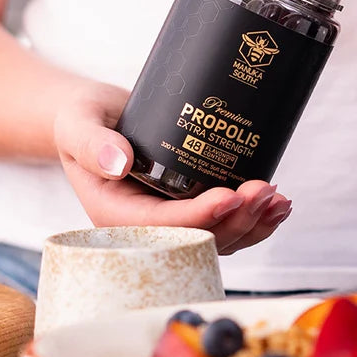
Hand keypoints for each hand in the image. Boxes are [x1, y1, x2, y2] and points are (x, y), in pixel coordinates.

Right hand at [53, 82, 291, 254]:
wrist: (96, 119)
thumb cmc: (83, 120)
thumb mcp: (76, 124)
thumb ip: (90, 141)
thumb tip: (119, 161)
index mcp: (115, 215)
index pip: (162, 227)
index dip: (199, 216)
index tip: (230, 196)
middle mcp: (146, 227)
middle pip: (199, 236)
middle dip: (237, 219)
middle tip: (266, 191)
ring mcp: (171, 219)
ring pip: (218, 236)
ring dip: (253, 222)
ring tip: (280, 200)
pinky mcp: (189, 208)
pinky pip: (224, 224)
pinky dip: (254, 218)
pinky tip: (278, 205)